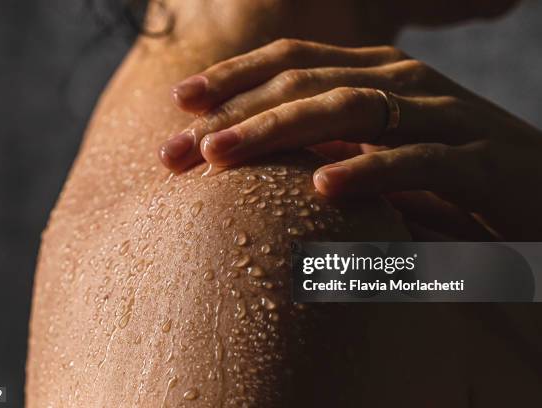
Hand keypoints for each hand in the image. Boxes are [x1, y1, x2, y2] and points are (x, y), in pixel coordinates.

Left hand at [158, 39, 541, 239]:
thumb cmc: (452, 173)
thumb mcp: (381, 145)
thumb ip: (334, 139)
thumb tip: (265, 153)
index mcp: (378, 75)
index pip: (294, 62)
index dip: (235, 79)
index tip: (180, 105)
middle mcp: (405, 83)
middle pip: (306, 84)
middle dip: (234, 112)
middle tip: (175, 149)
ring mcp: (445, 117)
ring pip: (350, 110)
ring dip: (278, 131)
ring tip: (220, 158)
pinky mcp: (481, 162)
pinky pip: (417, 161)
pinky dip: (369, 172)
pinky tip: (323, 190)